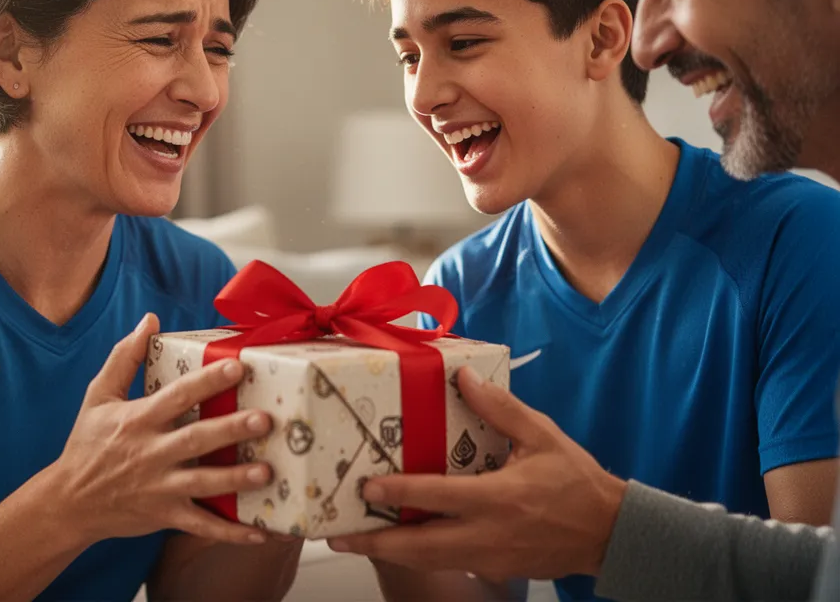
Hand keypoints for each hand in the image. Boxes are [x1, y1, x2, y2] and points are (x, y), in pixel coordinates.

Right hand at [54, 313, 273, 546]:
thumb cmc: (87, 444)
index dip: (207, 381)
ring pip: (203, 483)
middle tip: (264, 419)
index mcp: (138, 420)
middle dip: (231, 430)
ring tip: (266, 471)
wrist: (68, 502)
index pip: (177, 396)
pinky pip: (202, 525)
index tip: (237, 367)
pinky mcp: (165, 515)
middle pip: (196, 439)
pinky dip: (230, 531)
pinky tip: (260, 530)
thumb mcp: (98, 396)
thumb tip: (150, 320)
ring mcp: (160, 487)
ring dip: (236, 479)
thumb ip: (124, 357)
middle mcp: (151, 453)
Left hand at [326, 366, 626, 581]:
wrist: (610, 532)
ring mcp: (490, 557)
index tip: (368, 486)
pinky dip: (420, 555)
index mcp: (499, 498)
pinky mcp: (495, 569)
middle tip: (338, 536)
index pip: (438, 497)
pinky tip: (401, 541)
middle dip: (377, 542)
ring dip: (391, 552)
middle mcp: (489, 534)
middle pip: (421, 546)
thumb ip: (501, 408)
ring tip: (356, 540)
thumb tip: (465, 379)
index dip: (399, 492)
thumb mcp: (542, 434)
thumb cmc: (577, 482)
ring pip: (430, 561)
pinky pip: (448, 563)